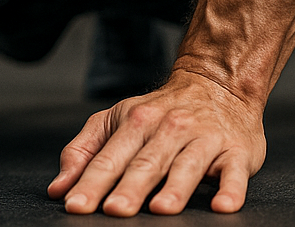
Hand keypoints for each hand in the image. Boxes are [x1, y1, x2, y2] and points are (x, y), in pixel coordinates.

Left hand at [48, 69, 264, 215]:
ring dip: (174, 189)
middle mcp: (169, 128)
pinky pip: (234, 172)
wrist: (217, 84)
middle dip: (129, 188)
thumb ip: (84, 152)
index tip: (75, 205)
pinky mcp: (235, 152)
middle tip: (114, 211)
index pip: (108, 158)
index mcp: (135, 121)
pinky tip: (222, 206)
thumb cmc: (160, 111)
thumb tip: (58, 188)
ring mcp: (204, 139)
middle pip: (146, 163)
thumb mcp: (116, 120)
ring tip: (161, 209)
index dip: (91, 182)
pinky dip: (230, 189)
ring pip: (187, 165)